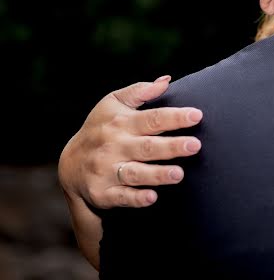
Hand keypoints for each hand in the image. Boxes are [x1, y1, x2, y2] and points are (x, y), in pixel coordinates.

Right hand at [58, 76, 202, 208]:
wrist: (70, 165)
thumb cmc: (100, 128)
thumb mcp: (113, 104)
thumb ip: (140, 91)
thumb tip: (166, 80)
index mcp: (120, 123)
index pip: (152, 119)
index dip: (175, 117)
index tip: (197, 116)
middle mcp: (113, 146)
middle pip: (147, 147)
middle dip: (171, 146)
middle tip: (195, 145)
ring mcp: (106, 171)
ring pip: (135, 173)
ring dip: (157, 174)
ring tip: (179, 174)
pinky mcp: (102, 193)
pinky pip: (121, 197)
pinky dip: (135, 198)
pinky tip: (152, 197)